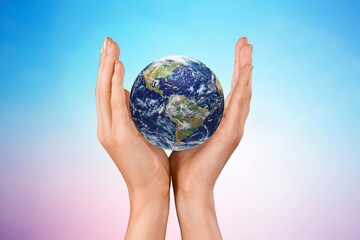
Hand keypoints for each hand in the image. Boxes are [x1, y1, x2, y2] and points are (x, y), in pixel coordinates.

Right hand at [95, 38, 169, 239]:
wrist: (150, 191)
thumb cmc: (151, 165)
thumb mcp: (145, 136)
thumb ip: (139, 118)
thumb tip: (142, 98)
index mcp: (111, 127)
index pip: (107, 93)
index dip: (107, 71)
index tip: (112, 52)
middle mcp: (105, 127)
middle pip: (101, 88)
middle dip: (103, 63)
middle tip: (108, 41)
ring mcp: (109, 131)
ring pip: (103, 92)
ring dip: (106, 67)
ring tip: (110, 47)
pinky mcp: (118, 136)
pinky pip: (116, 105)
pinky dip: (115, 84)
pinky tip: (119, 67)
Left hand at [170, 37, 252, 238]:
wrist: (190, 187)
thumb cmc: (184, 163)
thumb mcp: (180, 133)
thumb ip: (179, 117)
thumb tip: (165, 102)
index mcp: (222, 122)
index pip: (230, 91)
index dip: (234, 71)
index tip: (235, 52)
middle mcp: (232, 122)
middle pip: (242, 87)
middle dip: (244, 63)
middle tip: (246, 42)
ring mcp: (235, 128)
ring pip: (244, 91)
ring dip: (246, 68)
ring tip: (247, 47)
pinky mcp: (232, 133)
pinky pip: (239, 104)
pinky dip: (243, 85)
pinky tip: (245, 68)